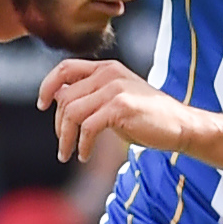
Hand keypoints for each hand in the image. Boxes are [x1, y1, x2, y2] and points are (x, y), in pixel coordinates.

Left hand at [42, 58, 199, 159]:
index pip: (65, 68)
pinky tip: (85, 155)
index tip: (41, 105)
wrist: (180, 125)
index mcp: (106, 68)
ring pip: (73, 112)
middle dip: (58, 124)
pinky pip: (89, 127)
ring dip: (66, 138)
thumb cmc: (147, 116)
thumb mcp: (114, 100)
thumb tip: (57, 96)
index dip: (48, 85)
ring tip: (68, 153)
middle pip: (66, 96)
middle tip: (62, 145)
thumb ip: (89, 95)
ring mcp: (115, 89)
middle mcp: (109, 74)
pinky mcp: (121, 107)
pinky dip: (82, 144)